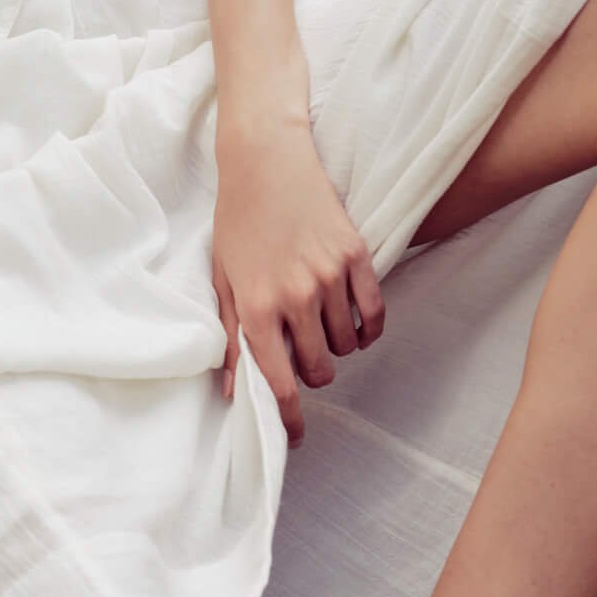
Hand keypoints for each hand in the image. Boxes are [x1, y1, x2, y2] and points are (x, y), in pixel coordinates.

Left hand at [211, 122, 384, 442]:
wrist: (266, 161)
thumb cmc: (237, 221)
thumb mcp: (222, 278)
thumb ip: (231, 336)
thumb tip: (233, 389)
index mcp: (257, 306)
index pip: (279, 382)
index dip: (289, 417)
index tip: (297, 436)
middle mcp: (295, 297)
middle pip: (320, 368)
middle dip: (312, 373)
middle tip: (302, 357)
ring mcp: (329, 276)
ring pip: (347, 345)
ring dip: (336, 348)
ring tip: (321, 328)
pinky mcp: (357, 256)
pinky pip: (374, 315)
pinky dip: (367, 329)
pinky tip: (354, 326)